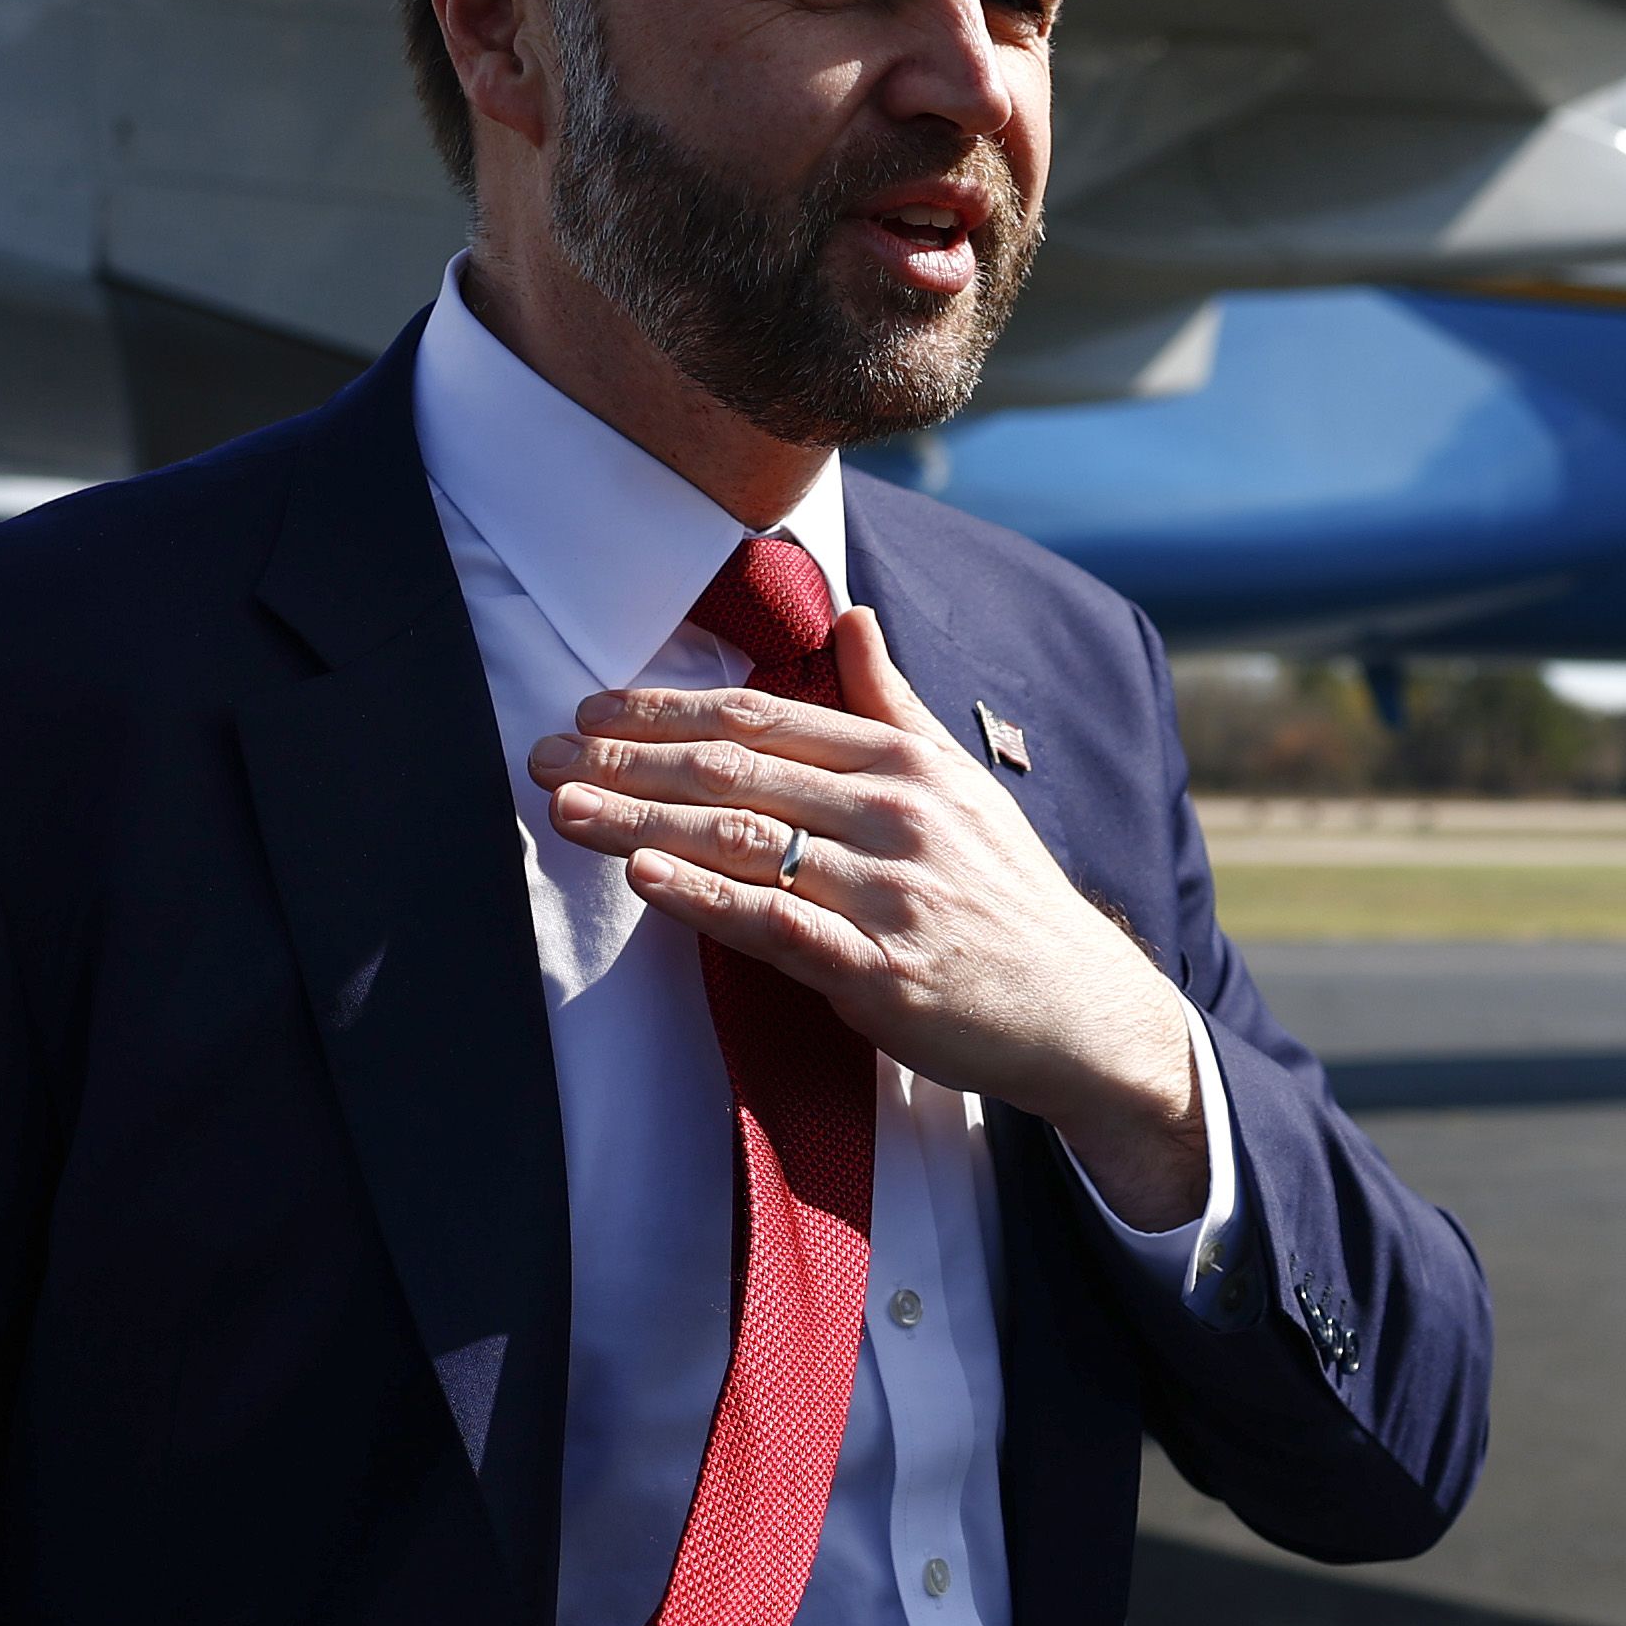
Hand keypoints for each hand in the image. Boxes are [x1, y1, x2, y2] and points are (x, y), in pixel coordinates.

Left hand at [537, 605, 1208, 1223]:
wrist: (1081, 1010)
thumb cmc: (1005, 896)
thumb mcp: (961, 782)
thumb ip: (892, 703)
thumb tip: (850, 616)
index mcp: (906, 761)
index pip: (763, 717)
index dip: (667, 710)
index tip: (590, 710)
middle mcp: (897, 814)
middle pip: (737, 771)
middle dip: (628, 761)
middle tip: (543, 757)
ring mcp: (890, 891)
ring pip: (744, 842)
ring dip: (640, 822)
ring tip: (562, 810)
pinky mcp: (882, 969)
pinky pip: (774, 925)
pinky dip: (702, 898)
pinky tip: (641, 878)